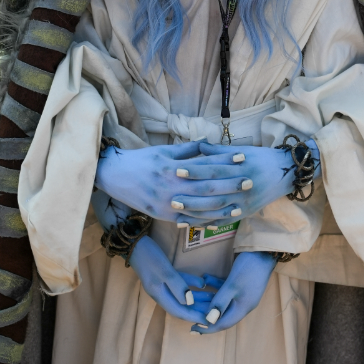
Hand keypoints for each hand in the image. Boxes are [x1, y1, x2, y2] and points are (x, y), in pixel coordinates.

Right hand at [96, 142, 247, 223]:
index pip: (205, 165)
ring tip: (240, 205)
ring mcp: (167, 204)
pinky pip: (188, 220)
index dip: (225, 161)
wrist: (114, 176)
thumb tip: (208, 142)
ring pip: (200, 208)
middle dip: (230, 185)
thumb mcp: (163, 150)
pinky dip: (204, 221)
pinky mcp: (163, 215)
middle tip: (249, 181)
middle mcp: (172, 188)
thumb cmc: (141, 160)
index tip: (243, 157)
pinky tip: (219, 220)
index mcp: (174, 169)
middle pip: (207, 188)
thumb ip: (188, 150)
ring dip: (222, 208)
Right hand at [127, 236, 216, 324]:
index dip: (194, 316)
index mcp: (159, 294)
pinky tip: (203, 284)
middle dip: (198, 309)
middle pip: (182, 306)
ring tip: (214, 298)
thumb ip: (177, 285)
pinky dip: (191, 285)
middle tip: (215, 312)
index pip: (178, 311)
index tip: (208, 321)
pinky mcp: (165, 275)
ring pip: (183, 295)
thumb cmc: (149, 256)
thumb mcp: (164, 270)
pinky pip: (181, 284)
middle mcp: (161, 292)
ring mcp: (162, 284)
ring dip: (198, 298)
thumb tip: (189, 302)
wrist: (134, 243)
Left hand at [172, 140, 319, 224]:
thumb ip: (219, 151)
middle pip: (214, 192)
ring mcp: (245, 201)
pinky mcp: (247, 212)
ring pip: (218, 209)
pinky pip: (226, 220)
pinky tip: (194, 225)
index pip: (214, 169)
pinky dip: (209, 223)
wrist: (286, 172)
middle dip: (191, 195)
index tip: (177, 170)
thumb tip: (197, 145)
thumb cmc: (261, 158)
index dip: (196, 170)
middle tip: (171, 196)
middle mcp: (243, 185)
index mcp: (241, 167)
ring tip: (178, 213)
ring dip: (197, 212)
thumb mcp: (242, 150)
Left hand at [191, 252, 275, 334]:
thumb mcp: (232, 285)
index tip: (192, 328)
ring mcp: (243, 294)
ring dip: (207, 298)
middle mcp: (243, 303)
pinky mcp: (241, 285)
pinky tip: (205, 279)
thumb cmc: (249, 268)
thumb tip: (209, 321)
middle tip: (188, 311)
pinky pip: (225, 291)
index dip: (207, 328)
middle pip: (221, 313)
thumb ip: (219, 303)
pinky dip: (215, 287)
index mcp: (243, 307)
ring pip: (221, 301)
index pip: (223, 324)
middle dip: (204, 312)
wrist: (265, 251)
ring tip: (192, 295)